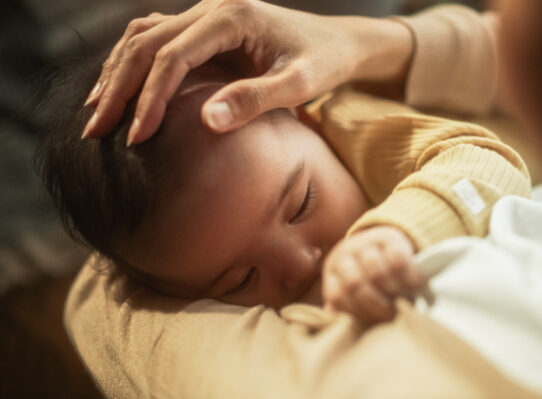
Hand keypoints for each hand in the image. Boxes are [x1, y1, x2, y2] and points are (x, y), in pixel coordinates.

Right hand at [82, 0, 412, 144]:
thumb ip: (256, 99)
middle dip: (119, 88)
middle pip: (147, 43)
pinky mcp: (207, 26)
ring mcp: (206, 13)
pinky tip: (121, 89)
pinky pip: (157, 37)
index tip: (137, 137)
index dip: (151, 98)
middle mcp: (212, 7)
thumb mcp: (299, 84)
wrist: (339, 44)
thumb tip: (206, 121)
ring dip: (118, 73)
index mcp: (232, 16)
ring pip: (144, 36)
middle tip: (97, 131)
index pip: (173, 56)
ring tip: (97, 111)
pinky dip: (134, 62)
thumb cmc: (324, 63)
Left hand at [323, 226, 425, 323]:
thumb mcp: (356, 289)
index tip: (374, 322)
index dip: (357, 312)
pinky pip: (398, 260)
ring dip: (393, 292)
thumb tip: (333, 315)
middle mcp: (345, 253)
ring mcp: (365, 242)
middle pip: (356, 284)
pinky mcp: (389, 237)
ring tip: (405, 301)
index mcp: (333, 271)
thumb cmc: (371, 277)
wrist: (386, 244)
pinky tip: (415, 286)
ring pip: (377, 273)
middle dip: (376, 304)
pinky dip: (408, 277)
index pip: (338, 296)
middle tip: (392, 314)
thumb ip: (348, 305)